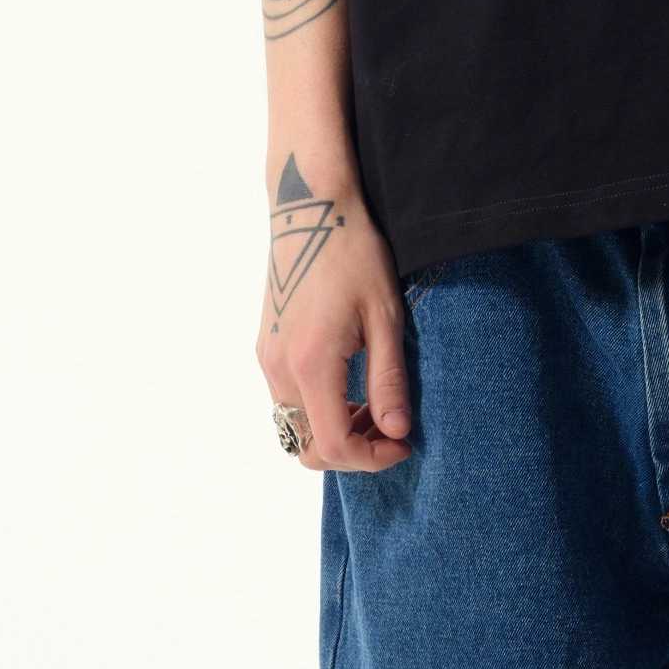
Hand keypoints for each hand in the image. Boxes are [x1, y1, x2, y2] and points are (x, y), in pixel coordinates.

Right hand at [257, 158, 412, 470]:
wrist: (311, 209)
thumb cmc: (354, 254)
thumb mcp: (385, 317)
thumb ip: (387, 380)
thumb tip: (397, 432)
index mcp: (310, 364)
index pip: (333, 445)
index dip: (371, 458)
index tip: (403, 444)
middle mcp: (279, 367)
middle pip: (305, 447)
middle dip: (351, 452)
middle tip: (390, 428)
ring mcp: (267, 358)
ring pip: (293, 427)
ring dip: (333, 431)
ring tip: (373, 405)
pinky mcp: (266, 346)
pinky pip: (286, 401)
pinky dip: (317, 410)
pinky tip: (349, 385)